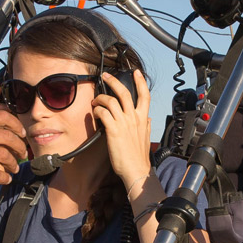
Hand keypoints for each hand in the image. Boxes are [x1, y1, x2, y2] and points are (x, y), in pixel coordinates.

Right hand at [0, 110, 26, 184]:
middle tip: (22, 153)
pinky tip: (4, 179)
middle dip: (19, 147)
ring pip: (4, 156)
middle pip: (8, 137)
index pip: (3, 117)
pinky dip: (3, 177)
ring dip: (13, 164)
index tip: (21, 134)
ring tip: (14, 168)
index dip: (17, 125)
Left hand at [92, 70, 151, 186]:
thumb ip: (146, 125)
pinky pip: (103, 113)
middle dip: (114, 81)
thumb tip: (147, 118)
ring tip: (95, 100)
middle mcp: (134, 118)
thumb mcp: (146, 137)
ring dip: (100, 98)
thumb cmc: (138, 156)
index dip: (141, 82)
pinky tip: (95, 113)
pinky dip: (98, 110)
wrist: (136, 169)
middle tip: (105, 76)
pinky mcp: (113, 130)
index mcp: (142, 118)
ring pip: (111, 101)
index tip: (136, 72)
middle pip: (124, 93)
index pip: (145, 95)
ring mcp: (124, 123)